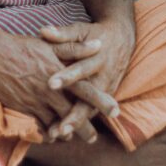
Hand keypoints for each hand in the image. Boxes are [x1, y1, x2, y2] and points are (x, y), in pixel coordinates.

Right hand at [0, 26, 114, 141]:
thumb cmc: (23, 47)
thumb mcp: (51, 44)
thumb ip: (76, 48)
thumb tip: (98, 45)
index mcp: (61, 74)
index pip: (86, 91)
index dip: (102, 102)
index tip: (116, 112)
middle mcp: (50, 91)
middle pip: (74, 114)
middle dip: (85, 128)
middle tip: (92, 138)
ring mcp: (36, 101)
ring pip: (57, 124)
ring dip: (66, 132)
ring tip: (72, 137)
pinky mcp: (24, 108)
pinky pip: (39, 126)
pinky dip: (47, 132)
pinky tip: (51, 135)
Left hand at [40, 18, 134, 140]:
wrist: (122, 39)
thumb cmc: (95, 34)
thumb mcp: (81, 31)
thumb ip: (63, 33)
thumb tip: (43, 30)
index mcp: (97, 58)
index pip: (81, 69)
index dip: (67, 77)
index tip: (50, 84)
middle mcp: (103, 77)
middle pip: (89, 99)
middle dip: (75, 115)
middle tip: (60, 129)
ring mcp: (106, 90)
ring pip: (90, 111)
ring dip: (76, 124)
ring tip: (57, 135)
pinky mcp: (104, 97)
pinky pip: (90, 113)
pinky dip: (78, 124)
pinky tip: (61, 134)